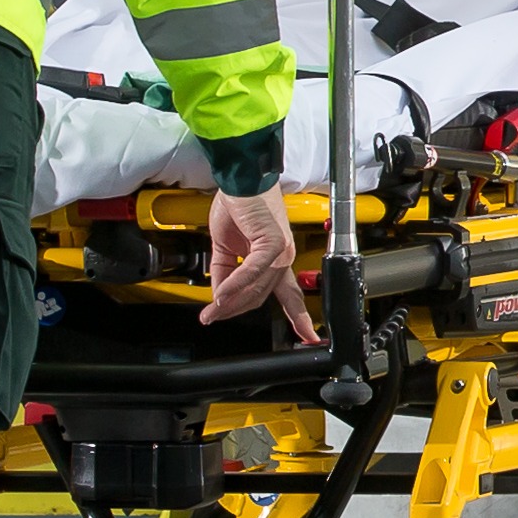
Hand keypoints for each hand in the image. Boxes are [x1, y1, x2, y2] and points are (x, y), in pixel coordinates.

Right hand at [201, 187, 300, 323]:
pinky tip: (221, 292)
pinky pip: (252, 271)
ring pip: (256, 288)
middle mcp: (283, 258)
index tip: (306, 337)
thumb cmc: (237, 205)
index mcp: (277, 260)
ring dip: (230, 301)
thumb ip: (225, 274)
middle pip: (260, 297)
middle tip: (212, 316)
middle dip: (234, 310)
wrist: (239, 180)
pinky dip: (235, 283)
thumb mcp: (226, 248)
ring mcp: (280, 251)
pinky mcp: (271, 242)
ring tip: (211, 309)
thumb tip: (218, 298)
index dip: (299, 318)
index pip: (290, 296)